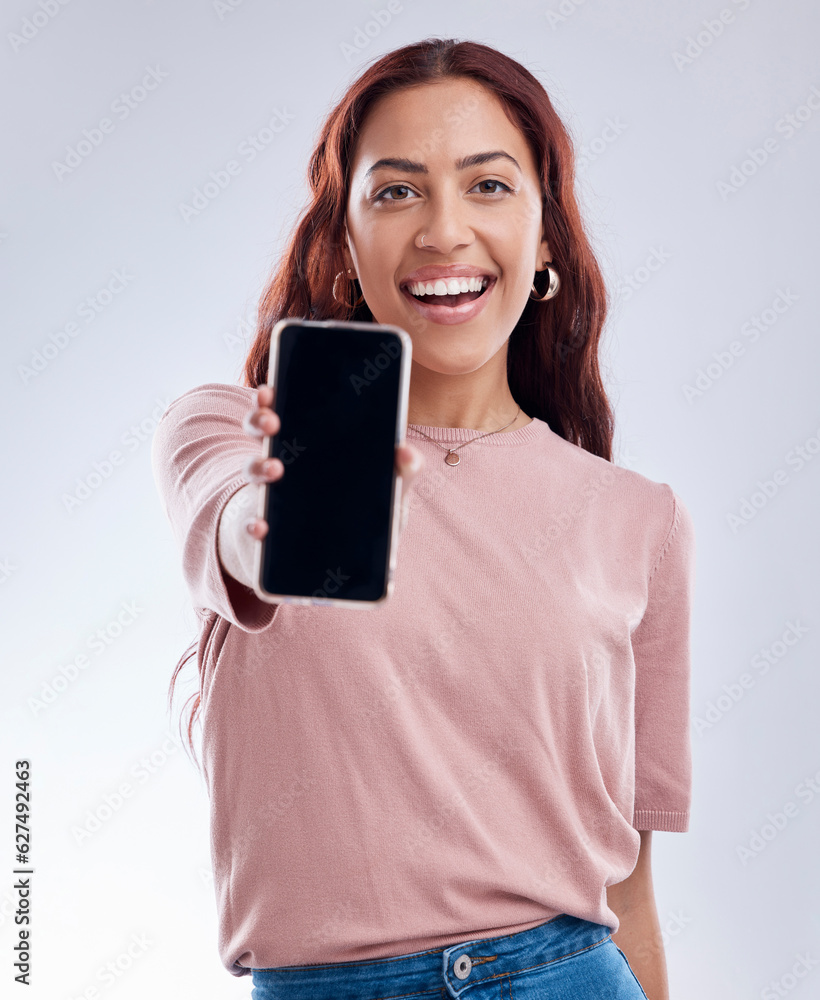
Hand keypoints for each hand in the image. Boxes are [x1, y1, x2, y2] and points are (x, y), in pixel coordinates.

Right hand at [240, 384, 424, 540]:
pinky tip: (261, 526)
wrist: (337, 561)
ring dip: (258, 466)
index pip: (285, 410)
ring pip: (252, 471)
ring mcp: (269, 495)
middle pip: (259, 431)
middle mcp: (282, 463)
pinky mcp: (266, 529)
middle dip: (260, 420)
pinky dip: (253, 524)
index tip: (270, 388)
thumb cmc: (360, 515)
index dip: (270, 398)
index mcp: (308, 445)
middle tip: (273, 422)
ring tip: (274, 470)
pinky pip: (252, 524)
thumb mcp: (386, 491)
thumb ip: (402, 472)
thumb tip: (408, 452)